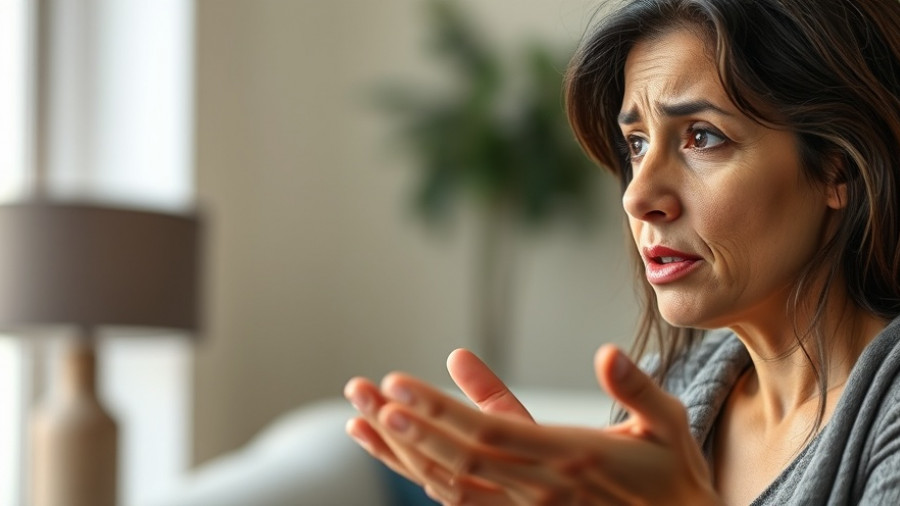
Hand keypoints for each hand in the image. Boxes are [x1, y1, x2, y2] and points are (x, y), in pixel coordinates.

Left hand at [364, 345, 719, 504]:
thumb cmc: (671, 472)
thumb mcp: (666, 422)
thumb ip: (635, 387)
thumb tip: (606, 352)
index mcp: (569, 455)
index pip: (489, 432)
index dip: (440, 411)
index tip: (397, 386)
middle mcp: (539, 488)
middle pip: (456, 456)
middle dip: (405, 425)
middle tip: (362, 392)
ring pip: (450, 483)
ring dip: (401, 452)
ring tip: (361, 420)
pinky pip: (461, 499)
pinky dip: (422, 475)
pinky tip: (397, 454)